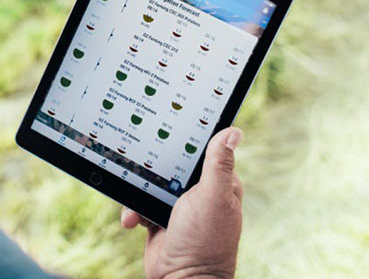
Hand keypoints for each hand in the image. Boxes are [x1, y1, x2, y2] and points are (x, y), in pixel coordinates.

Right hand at [120, 127, 243, 278]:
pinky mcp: (159, 218)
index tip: (168, 129)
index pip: (203, 150)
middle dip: (154, 168)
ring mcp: (177, 205)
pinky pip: (140, 203)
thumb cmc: (205, 239)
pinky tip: (134, 220)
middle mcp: (199, 192)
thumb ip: (219, 164)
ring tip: (140, 205)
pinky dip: (134, 210)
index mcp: (218, 182)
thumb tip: (234, 131)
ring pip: (152, 182)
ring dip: (140, 192)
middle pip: (171, 164)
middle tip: (145, 169)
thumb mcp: (212, 195)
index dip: (186, 140)